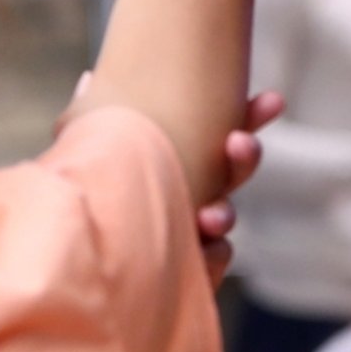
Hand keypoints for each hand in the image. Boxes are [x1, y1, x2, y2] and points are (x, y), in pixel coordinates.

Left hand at [68, 71, 283, 286]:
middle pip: (234, 172)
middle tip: (237, 142)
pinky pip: (213, 264)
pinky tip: (204, 252)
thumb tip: (90, 79)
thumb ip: (90, 121)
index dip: (252, 118)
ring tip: (210, 215)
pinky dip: (212, 257)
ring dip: (223, 214)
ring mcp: (195, 234)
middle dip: (244, 156)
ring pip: (225, 220)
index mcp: (179, 162)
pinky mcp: (189, 272)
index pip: (223, 134)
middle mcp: (196, 194)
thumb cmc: (85, 204)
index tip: (273, 100)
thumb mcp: (84, 157)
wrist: (77, 268)